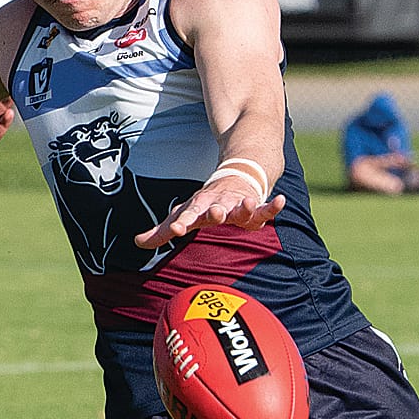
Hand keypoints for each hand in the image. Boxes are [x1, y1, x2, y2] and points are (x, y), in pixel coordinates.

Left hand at [135, 179, 284, 247]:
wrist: (234, 176)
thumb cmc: (206, 203)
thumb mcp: (185, 214)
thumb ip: (162, 230)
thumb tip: (138, 242)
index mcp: (199, 207)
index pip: (188, 215)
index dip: (181, 222)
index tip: (174, 230)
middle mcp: (218, 204)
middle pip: (215, 209)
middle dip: (214, 211)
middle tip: (214, 214)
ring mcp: (237, 204)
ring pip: (240, 207)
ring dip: (243, 207)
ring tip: (246, 205)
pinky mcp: (256, 206)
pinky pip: (266, 207)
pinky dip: (273, 206)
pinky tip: (280, 200)